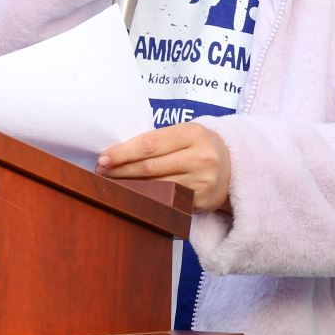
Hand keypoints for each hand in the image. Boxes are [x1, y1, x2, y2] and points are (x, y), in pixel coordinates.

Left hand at [97, 122, 230, 213]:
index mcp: (193, 133)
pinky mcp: (201, 201)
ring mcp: (202, 181)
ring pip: (156, 186)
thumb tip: (118, 152)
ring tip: (112, 184)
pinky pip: (168, 201)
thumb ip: (159, 140)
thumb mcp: (185, 134)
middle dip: (121, 170)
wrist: (234, 167)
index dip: (123, 152)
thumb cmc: (199, 147)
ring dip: (130, 186)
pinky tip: (134, 196)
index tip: (103, 158)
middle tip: (101, 172)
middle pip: (150, 166)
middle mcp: (200, 157)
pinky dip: (148, 198)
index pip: (150, 144)